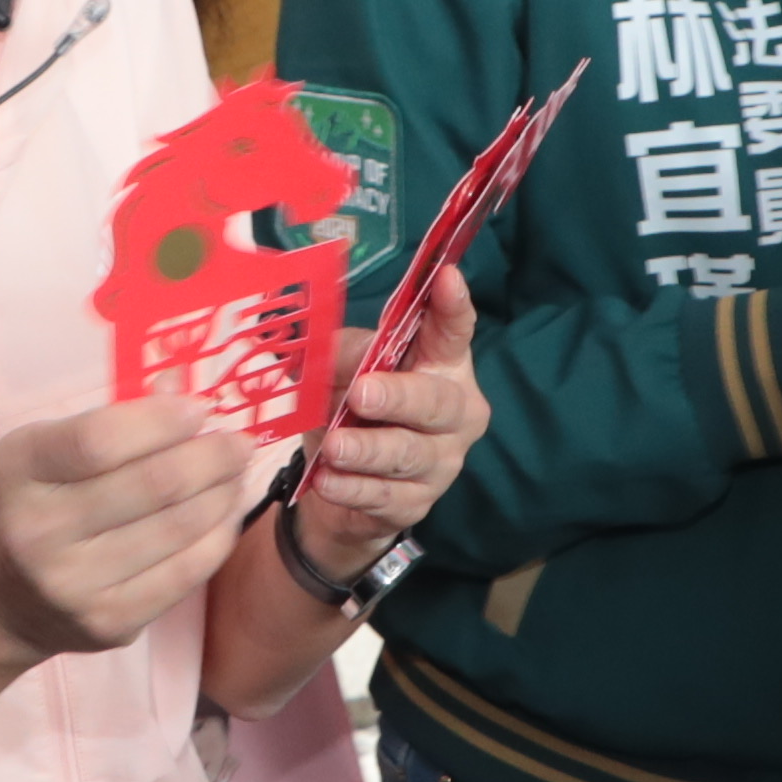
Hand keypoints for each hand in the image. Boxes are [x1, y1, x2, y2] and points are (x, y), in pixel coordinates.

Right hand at [0, 396, 254, 655]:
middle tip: (239, 442)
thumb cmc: (40, 503)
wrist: (6, 601)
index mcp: (18, 470)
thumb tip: (185, 388)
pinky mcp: (108, 623)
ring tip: (237, 473)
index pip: (98, 440)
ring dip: (222, 494)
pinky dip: (218, 538)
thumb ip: (114, 419)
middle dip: (210, 457)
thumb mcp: (52, 449)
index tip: (201, 409)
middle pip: (151, 485)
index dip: (161, 421)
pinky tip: (226, 514)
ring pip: (176, 530)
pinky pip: (185, 574)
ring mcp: (72, 584)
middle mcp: (37, 531)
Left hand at [280, 266, 482, 573]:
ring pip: (408, 453)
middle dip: (398, 397)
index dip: (453, 306)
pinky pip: (385, 495)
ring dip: (367, 449)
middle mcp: (454, 412)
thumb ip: (344, 356)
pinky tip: (328, 480)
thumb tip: (338, 353)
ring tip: (334, 447)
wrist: (340, 487)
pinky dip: (352, 488)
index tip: (447, 278)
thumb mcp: (341, 373)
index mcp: (441, 365)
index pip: (454, 331)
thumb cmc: (351, 411)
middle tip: (362, 394)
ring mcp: (441, 461)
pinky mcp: (416, 503)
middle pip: (436, 402)